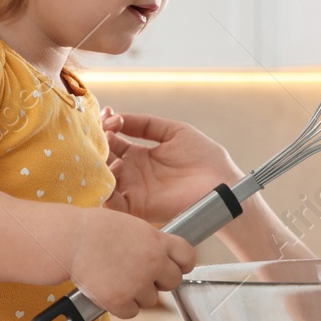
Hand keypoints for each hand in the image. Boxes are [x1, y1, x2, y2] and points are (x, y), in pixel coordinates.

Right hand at [70, 208, 196, 317]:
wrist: (70, 240)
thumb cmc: (95, 229)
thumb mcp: (132, 226)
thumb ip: (151, 241)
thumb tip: (161, 253)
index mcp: (158, 241)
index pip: (188, 257)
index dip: (181, 264)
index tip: (175, 266)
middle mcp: (153, 263)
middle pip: (173, 282)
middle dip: (159, 281)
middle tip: (140, 275)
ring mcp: (137, 284)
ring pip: (151, 300)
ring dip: (138, 294)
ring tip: (118, 279)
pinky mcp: (120, 301)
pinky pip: (131, 312)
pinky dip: (122, 306)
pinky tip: (110, 291)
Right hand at [101, 109, 243, 225]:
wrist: (222, 183)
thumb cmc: (206, 159)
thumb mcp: (175, 132)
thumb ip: (146, 124)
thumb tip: (117, 116)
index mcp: (139, 155)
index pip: (113, 139)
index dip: (106, 126)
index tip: (107, 113)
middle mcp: (132, 173)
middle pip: (104, 158)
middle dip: (98, 143)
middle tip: (102, 130)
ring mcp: (133, 190)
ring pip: (103, 177)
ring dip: (99, 163)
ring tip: (104, 146)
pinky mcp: (138, 207)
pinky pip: (112, 202)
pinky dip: (103, 188)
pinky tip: (106, 170)